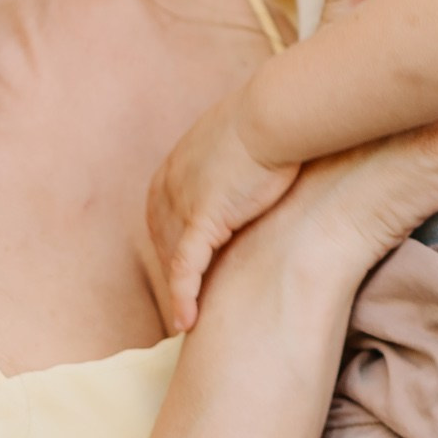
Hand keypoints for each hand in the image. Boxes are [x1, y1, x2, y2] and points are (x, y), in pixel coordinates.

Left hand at [145, 99, 297, 332]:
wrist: (275, 115)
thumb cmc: (270, 122)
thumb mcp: (240, 141)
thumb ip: (232, 162)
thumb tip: (251, 171)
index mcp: (173, 168)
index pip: (162, 220)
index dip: (174, 249)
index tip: (188, 273)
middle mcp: (168, 187)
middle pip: (163, 243)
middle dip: (174, 275)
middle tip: (188, 303)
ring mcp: (181, 204)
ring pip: (173, 261)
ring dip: (179, 293)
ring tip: (189, 322)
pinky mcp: (202, 220)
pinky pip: (186, 268)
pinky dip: (184, 297)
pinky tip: (187, 322)